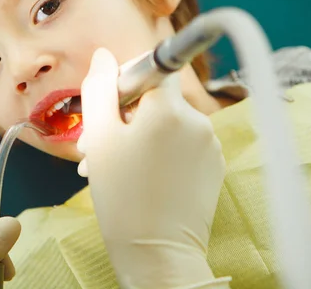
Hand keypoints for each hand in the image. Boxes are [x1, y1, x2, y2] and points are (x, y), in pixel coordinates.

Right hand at [77, 48, 226, 287]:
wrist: (157, 255)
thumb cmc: (122, 195)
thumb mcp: (99, 137)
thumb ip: (99, 88)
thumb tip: (104, 56)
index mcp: (169, 108)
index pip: (151, 68)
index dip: (124, 82)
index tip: (107, 108)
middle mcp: (198, 120)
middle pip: (156, 100)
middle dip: (123, 116)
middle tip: (96, 149)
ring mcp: (210, 145)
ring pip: (166, 125)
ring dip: (137, 138)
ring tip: (113, 169)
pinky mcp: (214, 167)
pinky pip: (182, 146)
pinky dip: (159, 154)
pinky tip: (139, 178)